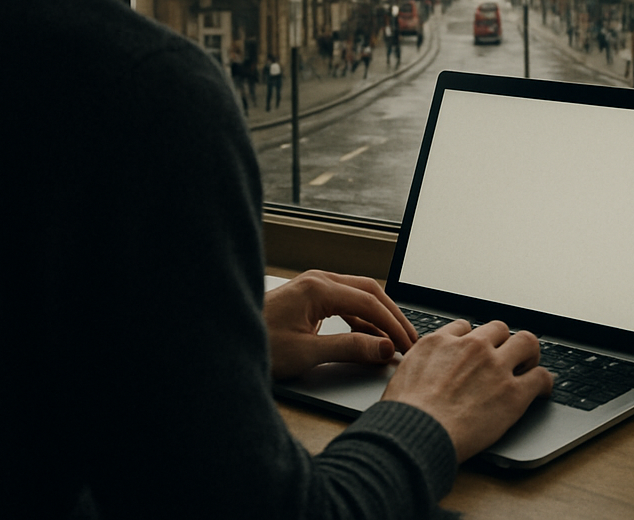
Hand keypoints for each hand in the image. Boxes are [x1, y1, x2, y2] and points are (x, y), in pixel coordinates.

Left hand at [263, 270, 416, 379]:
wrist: (223, 345)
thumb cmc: (259, 347)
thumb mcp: (307, 353)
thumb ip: (350, 348)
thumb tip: (384, 348)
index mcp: (318, 288)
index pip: (368, 302)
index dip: (392, 324)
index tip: (408, 344)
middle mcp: (318, 280)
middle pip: (368, 292)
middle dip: (391, 315)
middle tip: (410, 339)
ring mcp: (313, 287)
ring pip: (358, 296)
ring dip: (378, 317)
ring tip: (394, 340)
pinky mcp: (309, 299)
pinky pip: (345, 303)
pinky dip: (361, 319)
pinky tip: (369, 337)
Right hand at [381, 319, 553, 461]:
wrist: (416, 432)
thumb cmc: (404, 412)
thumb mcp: (404, 373)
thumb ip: (421, 363)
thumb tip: (423, 371)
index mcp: (442, 341)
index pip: (466, 328)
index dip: (473, 341)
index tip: (476, 352)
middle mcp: (472, 347)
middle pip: (499, 328)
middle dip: (503, 341)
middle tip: (505, 356)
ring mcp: (495, 367)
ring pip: (526, 342)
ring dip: (528, 353)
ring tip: (529, 365)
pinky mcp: (513, 393)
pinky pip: (540, 377)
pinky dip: (545, 382)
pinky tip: (543, 388)